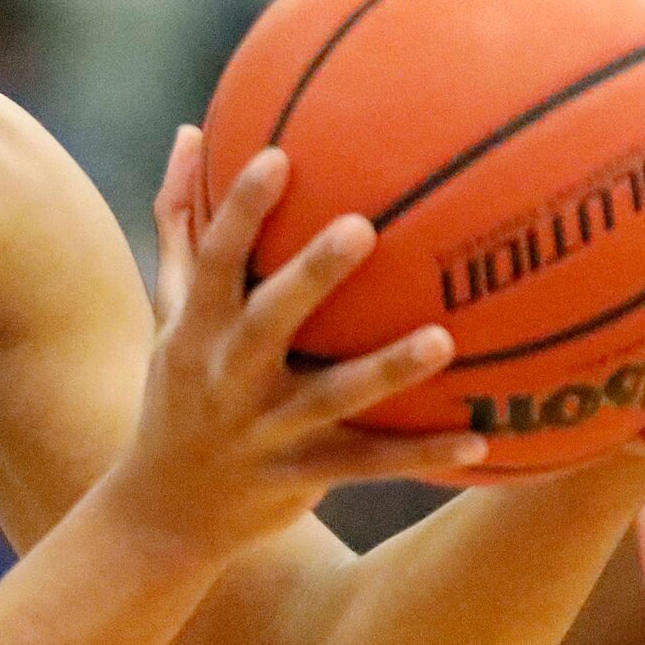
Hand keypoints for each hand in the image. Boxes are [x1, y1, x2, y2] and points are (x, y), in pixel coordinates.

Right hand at [113, 128, 486, 564]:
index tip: (276, 156)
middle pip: (267, 322)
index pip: (213, 261)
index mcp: (195, 331)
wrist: (163, 511)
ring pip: (329, 400)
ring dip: (386, 371)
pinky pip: (367, 465)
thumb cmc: (177, 389)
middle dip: (310, 277)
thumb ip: (181, 226)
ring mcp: (263, 432)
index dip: (238, 209)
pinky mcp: (298, 477)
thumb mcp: (169, 313)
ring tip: (444, 338)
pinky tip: (481, 435)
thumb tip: (192, 133)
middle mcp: (225, 378)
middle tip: (363, 226)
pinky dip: (421, 454)